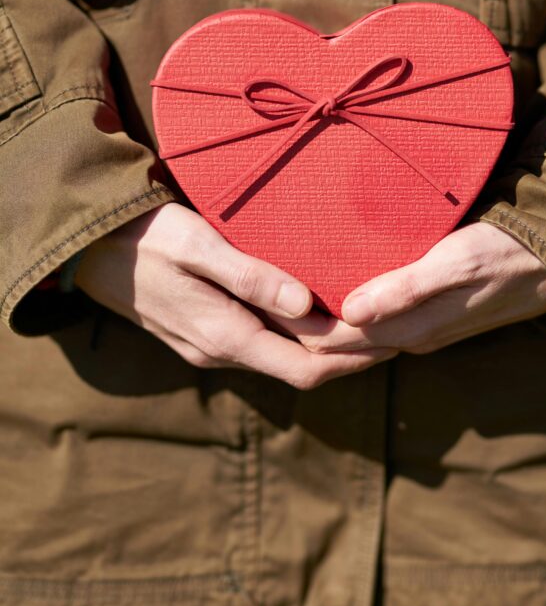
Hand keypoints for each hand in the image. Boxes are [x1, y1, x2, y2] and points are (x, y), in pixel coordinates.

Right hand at [73, 203, 395, 387]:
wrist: (88, 247)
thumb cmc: (143, 237)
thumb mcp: (197, 246)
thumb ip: (251, 276)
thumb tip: (307, 305)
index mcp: (225, 336)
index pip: (307, 369)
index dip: (355, 360)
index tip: (394, 338)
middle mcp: (222, 353)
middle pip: (302, 369)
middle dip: (351, 355)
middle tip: (397, 328)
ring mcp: (212, 347)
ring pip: (284, 359)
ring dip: (327, 347)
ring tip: (369, 319)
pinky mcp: (206, 333)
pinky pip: (266, 345)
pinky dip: (299, 336)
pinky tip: (318, 312)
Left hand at [274, 222, 545, 354]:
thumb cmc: (509, 255)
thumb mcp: (457, 264)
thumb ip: (405, 290)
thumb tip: (350, 314)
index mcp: (408, 330)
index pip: (331, 341)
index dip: (292, 325)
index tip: (255, 300)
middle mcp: (409, 337)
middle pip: (335, 342)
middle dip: (295, 326)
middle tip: (252, 296)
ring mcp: (420, 329)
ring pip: (354, 334)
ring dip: (318, 320)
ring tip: (278, 293)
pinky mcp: (430, 314)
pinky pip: (375, 319)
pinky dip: (346, 310)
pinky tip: (331, 287)